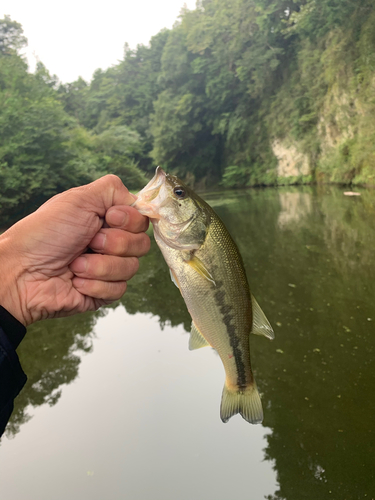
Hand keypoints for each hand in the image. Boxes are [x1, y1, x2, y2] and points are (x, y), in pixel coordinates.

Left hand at [0, 175, 149, 325]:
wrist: (22, 272)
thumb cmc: (45, 234)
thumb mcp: (78, 199)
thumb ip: (113, 190)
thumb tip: (138, 200)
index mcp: (108, 219)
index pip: (142, 219)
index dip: (130, 220)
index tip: (109, 217)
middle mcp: (112, 243)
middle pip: (142, 244)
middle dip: (114, 243)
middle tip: (88, 242)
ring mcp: (110, 269)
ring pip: (132, 268)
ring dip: (99, 266)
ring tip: (75, 265)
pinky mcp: (105, 292)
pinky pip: (119, 289)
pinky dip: (95, 284)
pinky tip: (75, 281)